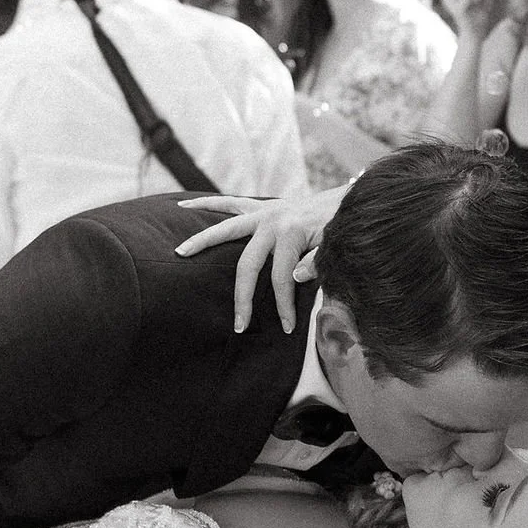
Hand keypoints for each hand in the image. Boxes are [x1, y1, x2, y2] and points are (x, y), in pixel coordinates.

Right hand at [174, 182, 344, 333]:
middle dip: (243, 297)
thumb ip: (317, 262)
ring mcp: (263, 212)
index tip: (286, 327)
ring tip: (179, 252)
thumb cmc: (341, 226)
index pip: (282, 278)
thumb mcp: (336, 246)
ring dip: (202, 241)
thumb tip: (294, 277)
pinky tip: (184, 207)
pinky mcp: (261, 208)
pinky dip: (207, 203)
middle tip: (239, 325)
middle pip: (248, 263)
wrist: (348, 200)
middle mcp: (273, 221)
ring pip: (226, 228)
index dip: (284, 305)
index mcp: (292, 233)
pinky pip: (229, 204)